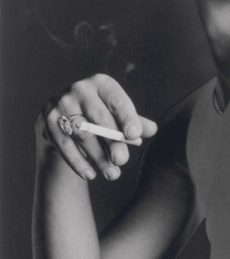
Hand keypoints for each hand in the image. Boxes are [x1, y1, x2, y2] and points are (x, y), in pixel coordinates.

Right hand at [35, 74, 157, 180]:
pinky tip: (90, 174)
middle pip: (98, 118)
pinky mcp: (48, 121)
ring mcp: (61, 104)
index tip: (135, 135)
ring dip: (98, 156)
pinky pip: (64, 144)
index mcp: (102, 83)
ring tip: (112, 174)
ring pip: (82, 134)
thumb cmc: (100, 115)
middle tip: (122, 160)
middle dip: (112, 140)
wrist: (64, 117)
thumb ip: (135, 122)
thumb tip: (152, 129)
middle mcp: (80, 89)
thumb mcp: (118, 115)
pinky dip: (78, 162)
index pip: (117, 100)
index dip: (127, 117)